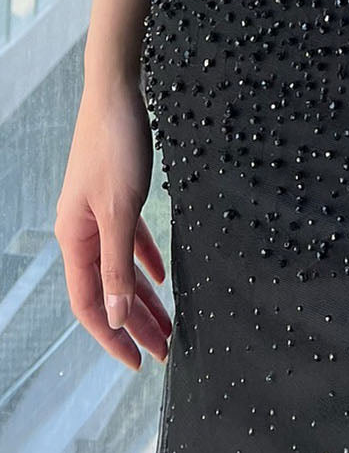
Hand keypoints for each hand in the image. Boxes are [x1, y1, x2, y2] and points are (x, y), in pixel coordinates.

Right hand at [54, 78, 171, 370]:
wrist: (116, 91)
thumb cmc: (115, 144)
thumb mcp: (121, 208)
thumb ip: (116, 263)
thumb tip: (112, 315)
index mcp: (75, 239)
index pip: (90, 304)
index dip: (112, 336)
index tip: (137, 361)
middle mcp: (82, 231)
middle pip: (108, 291)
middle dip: (135, 324)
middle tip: (163, 351)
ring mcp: (98, 213)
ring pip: (120, 268)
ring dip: (142, 298)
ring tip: (168, 325)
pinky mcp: (116, 195)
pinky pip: (130, 240)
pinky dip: (144, 260)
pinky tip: (161, 277)